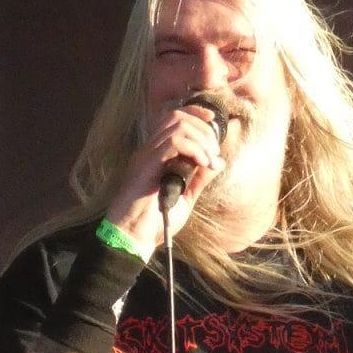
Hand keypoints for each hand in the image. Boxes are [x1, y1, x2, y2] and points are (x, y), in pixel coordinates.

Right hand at [104, 102, 229, 255]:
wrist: (133, 237)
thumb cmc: (155, 222)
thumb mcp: (185, 197)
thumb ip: (200, 178)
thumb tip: (219, 161)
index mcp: (157, 154)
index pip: (175, 118)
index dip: (197, 115)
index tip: (214, 126)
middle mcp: (150, 149)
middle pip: (178, 116)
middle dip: (204, 129)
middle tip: (214, 154)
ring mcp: (147, 155)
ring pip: (178, 124)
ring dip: (201, 139)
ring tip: (209, 160)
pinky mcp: (148, 164)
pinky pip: (174, 142)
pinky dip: (194, 149)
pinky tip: (202, 164)